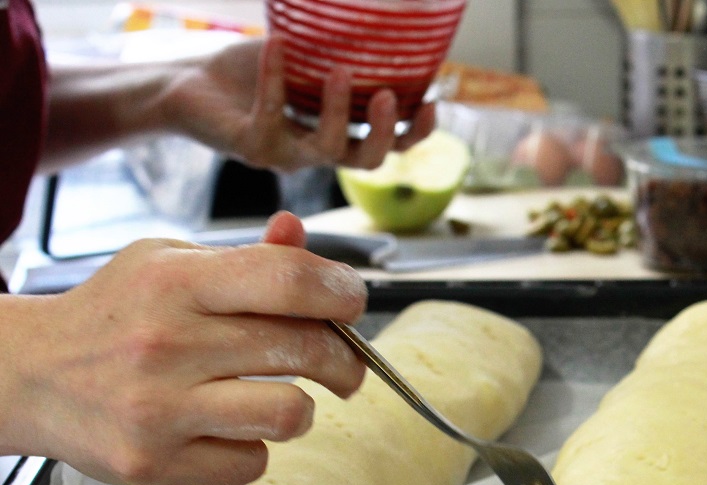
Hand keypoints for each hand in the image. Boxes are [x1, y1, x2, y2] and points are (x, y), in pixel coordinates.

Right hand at [13, 213, 366, 484]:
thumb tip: (302, 236)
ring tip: (280, 397)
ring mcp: (158, 410)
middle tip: (344, 364)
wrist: (29, 375)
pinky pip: (251, 463)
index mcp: (174, 282)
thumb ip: (245, 256)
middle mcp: (166, 344)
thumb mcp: (168, 261)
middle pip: (304, 349)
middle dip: (346, 359)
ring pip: (289, 414)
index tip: (353, 303)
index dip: (342, 290)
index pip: (288, 279)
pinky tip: (227, 428)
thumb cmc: (115, 314)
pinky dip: (253, 447)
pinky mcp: (152, 464)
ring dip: (301, 408)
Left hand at [165, 36, 436, 171]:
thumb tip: (373, 13)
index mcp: (338, 132)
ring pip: (328, 150)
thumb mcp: (301, 55)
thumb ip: (334, 49)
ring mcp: (286, 154)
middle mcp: (317, 151)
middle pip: (368, 160)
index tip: (431, 102)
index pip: (389, 144)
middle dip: (385, 132)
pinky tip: (276, 41)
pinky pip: (272, 114)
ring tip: (340, 70)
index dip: (415, 132)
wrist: (187, 83)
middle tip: (390, 97)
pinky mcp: (252, 147)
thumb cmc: (247, 70)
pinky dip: (276, 75)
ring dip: (339, 112)